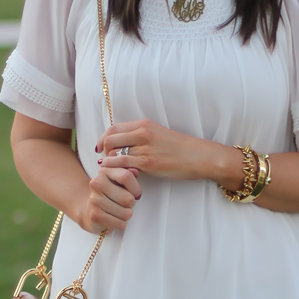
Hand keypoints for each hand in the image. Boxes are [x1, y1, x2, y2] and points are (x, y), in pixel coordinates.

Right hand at [79, 161, 142, 233]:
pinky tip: (116, 219)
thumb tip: (136, 171)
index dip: (136, 188)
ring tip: (120, 212)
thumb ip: (128, 174)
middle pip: (128, 198)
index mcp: (104, 172)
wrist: (89, 211)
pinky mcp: (95, 216)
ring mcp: (94, 200)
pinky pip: (120, 223)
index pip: (126, 176)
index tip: (136, 194)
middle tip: (126, 204)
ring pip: (126, 213)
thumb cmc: (109, 195)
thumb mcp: (119, 181)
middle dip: (132, 204)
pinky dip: (122, 224)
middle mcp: (96, 184)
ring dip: (127, 215)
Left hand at [96, 119, 225, 184]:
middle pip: (110, 138)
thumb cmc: (180, 148)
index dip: (103, 138)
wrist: (198, 156)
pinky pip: (122, 163)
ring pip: (114, 152)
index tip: (100, 148)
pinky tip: (111, 173)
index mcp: (143, 124)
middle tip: (103, 161)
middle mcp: (142, 133)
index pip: (114, 128)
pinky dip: (112, 168)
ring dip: (108, 162)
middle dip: (103, 150)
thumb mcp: (158, 135)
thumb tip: (126, 143)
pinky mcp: (148, 163)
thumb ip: (142, 136)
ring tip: (109, 170)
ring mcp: (144, 148)